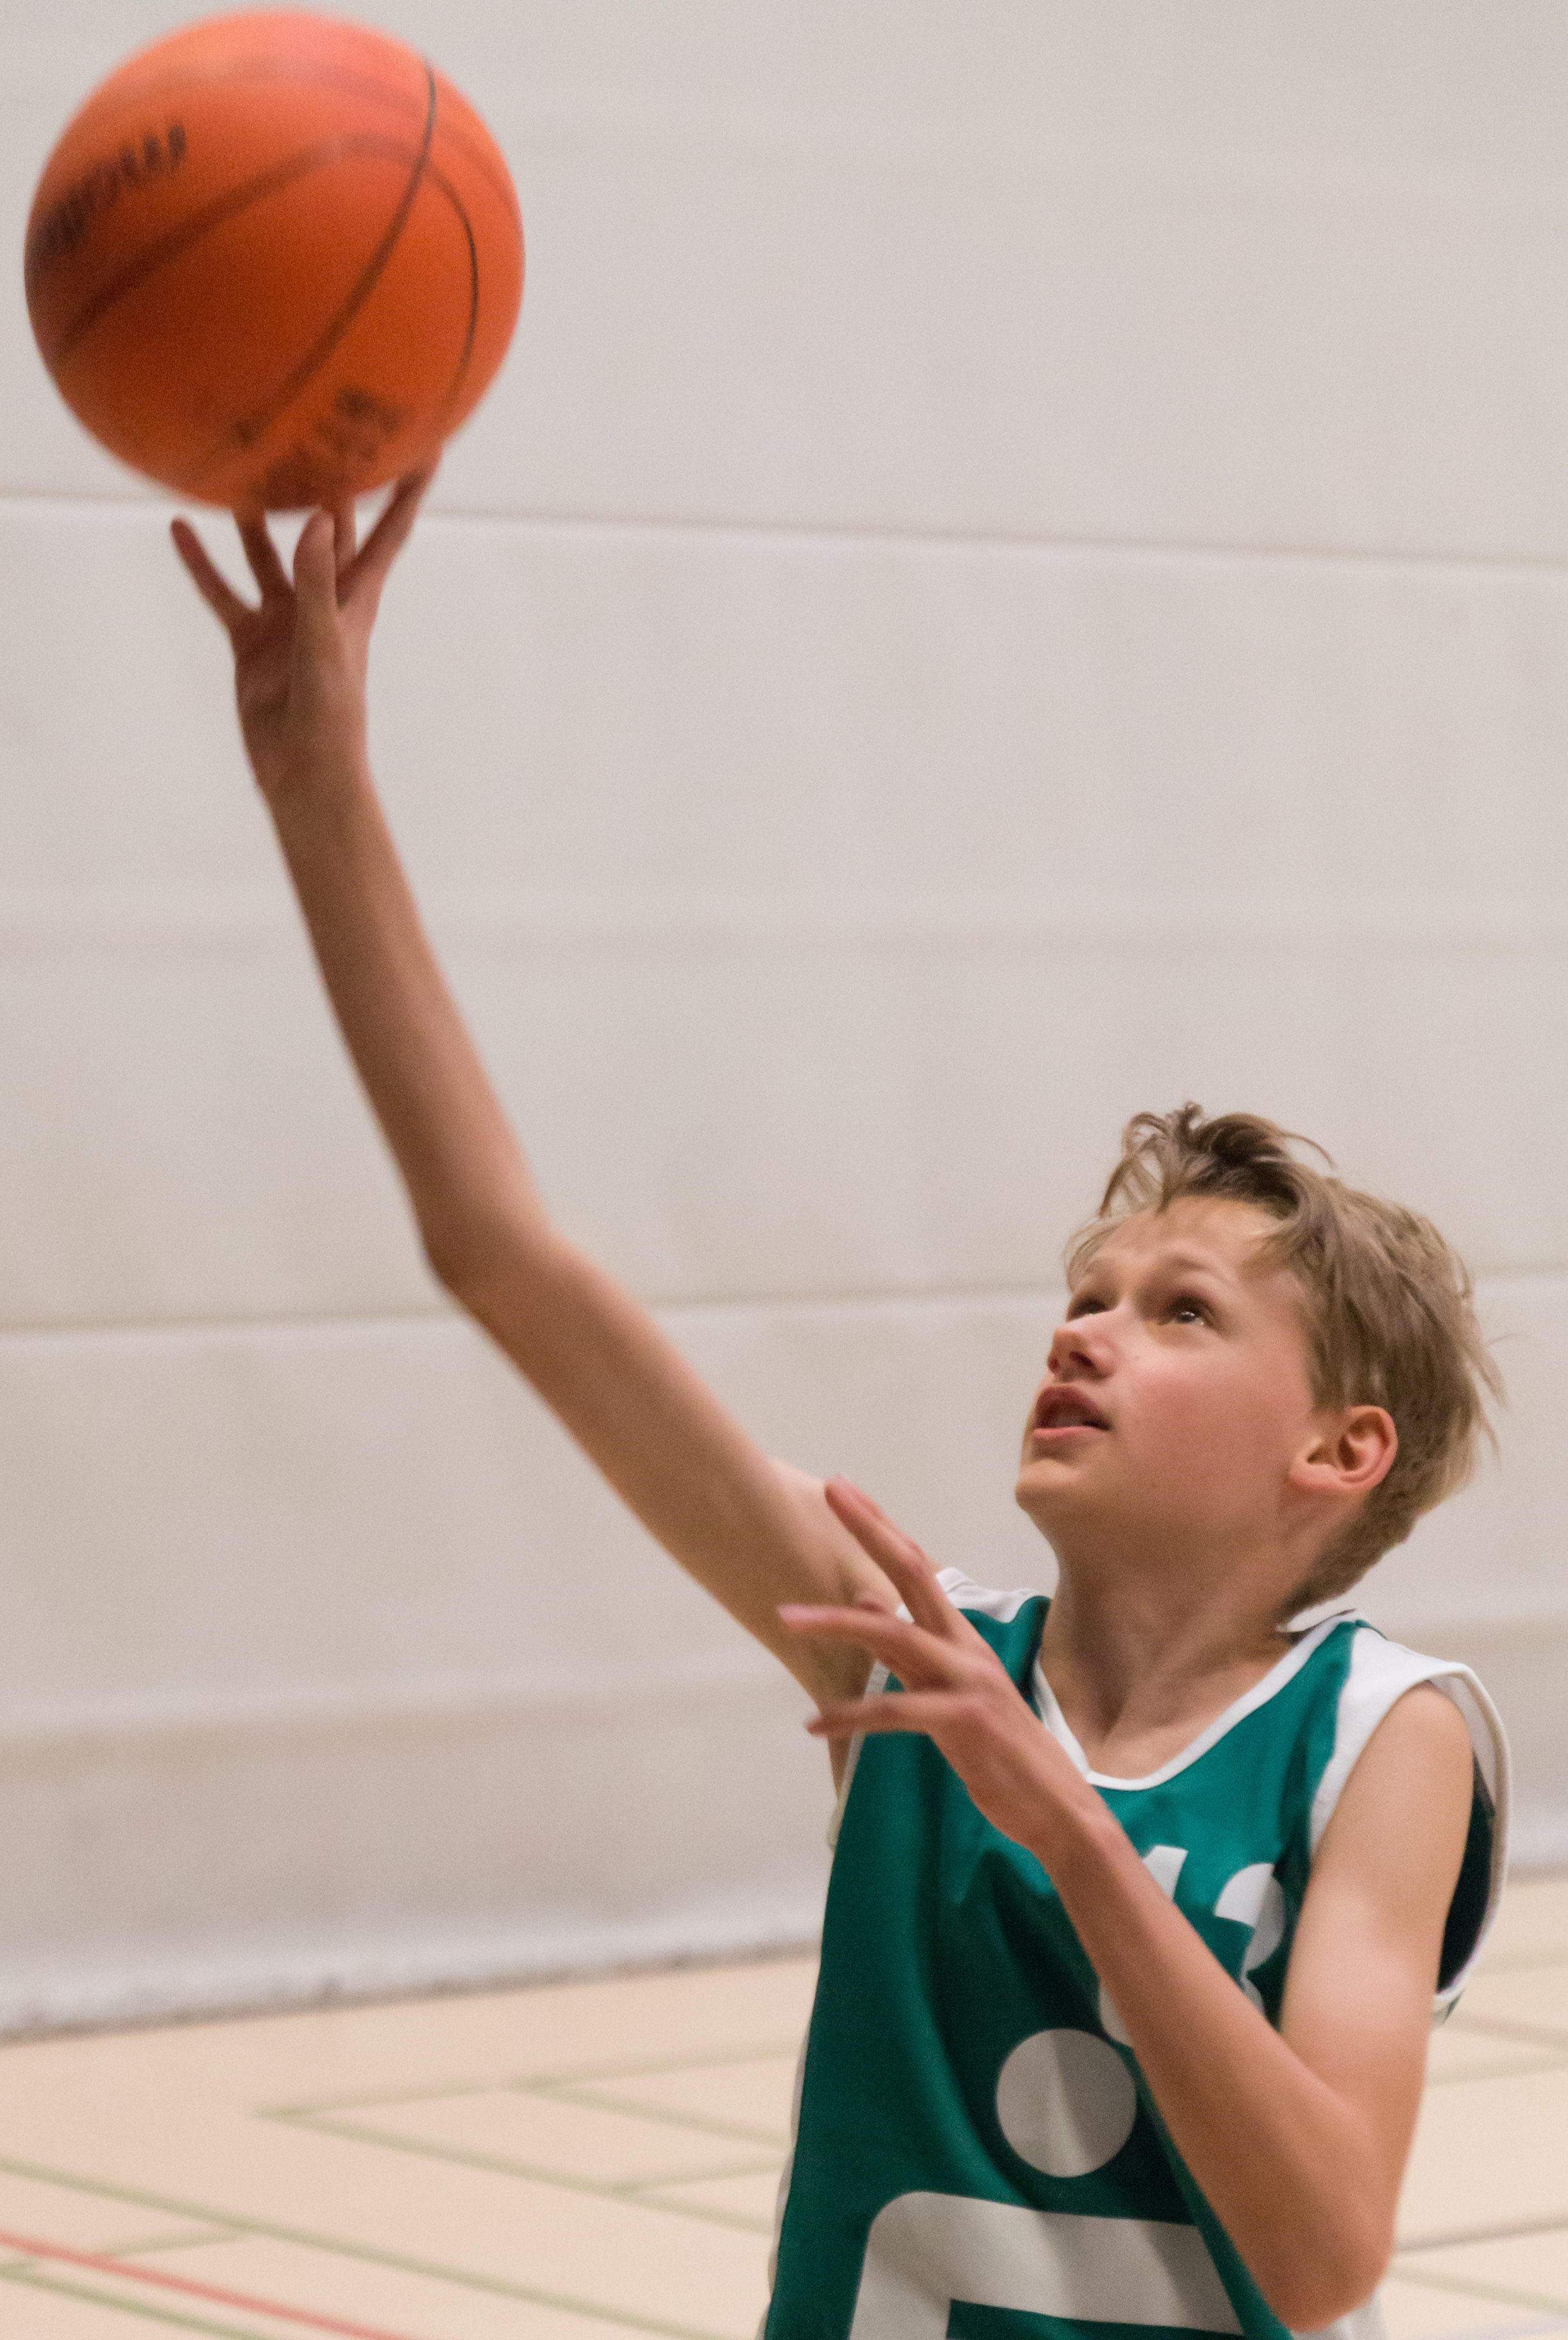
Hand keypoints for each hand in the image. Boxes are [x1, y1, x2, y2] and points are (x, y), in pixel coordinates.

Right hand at [170, 467, 433, 804]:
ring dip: (254, 517)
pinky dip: (202, 564)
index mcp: (359, 596)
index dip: (408, 491)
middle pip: (329, 529)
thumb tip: (320, 518)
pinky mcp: (252, 638)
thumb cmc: (330, 713)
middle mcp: (325, 598)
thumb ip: (319, 580)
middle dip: (325, 485)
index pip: (391, 531)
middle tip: (313, 428)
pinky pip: (222, 591)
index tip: (427, 446)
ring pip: (268, 553)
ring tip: (236, 469)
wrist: (303, 770)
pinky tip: (179, 528)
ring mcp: (286, 617)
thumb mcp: (324, 641)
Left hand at [780, 1477, 1094, 1859]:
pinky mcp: (962, 1721)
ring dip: (835, 1623)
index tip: (844, 1489)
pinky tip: (814, 1724)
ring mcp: (967, 1681)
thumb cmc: (999, 1752)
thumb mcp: (946, 1692)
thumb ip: (906, 1651)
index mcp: (962, 1639)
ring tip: (785, 1618)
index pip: (919, 1567)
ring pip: (894, 1634)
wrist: (1053, 1808)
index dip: (881, 1526)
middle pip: (915, 1573)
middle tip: (831, 1491)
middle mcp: (966, 1648)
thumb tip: (866, 1600)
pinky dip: (850, 1714)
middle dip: (871, 1531)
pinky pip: (894, 1711)